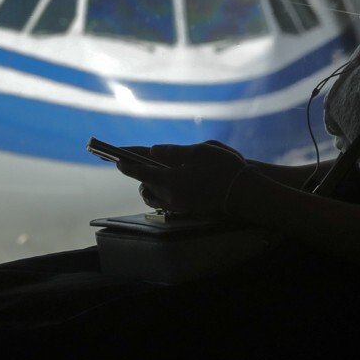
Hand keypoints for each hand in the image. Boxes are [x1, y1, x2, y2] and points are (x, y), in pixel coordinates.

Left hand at [116, 141, 247, 215]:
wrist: (244, 193)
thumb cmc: (223, 168)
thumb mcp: (199, 152)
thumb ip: (173, 152)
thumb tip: (153, 151)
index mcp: (171, 180)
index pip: (142, 171)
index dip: (127, 164)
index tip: (116, 159)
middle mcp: (171, 195)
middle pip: (145, 183)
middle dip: (137, 172)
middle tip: (130, 160)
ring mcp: (178, 204)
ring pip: (153, 194)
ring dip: (147, 182)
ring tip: (147, 170)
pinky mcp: (186, 208)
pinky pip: (163, 201)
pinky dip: (158, 190)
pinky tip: (163, 181)